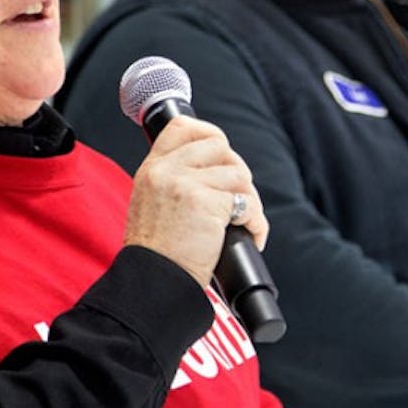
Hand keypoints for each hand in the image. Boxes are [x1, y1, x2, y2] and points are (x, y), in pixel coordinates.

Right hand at [124, 115, 267, 286]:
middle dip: (237, 172)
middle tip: (238, 199)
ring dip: (249, 200)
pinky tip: (252, 236)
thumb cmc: (158, 253)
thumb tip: (216, 169)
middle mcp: (167, 171)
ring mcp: (186, 185)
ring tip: (245, 222)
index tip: (223, 152)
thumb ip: (174, 181)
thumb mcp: (151, 204)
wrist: (153, 280)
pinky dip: (256, 222)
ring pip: (238, 175)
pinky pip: (247, 203)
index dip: (210, 133)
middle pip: (220, 146)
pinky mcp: (207, 204)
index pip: (182, 127)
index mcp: (152, 169)